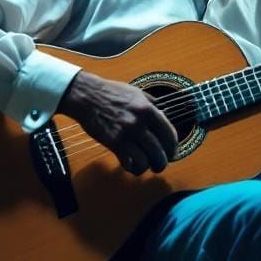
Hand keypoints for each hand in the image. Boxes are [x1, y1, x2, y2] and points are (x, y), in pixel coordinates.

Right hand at [59, 71, 178, 175]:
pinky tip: (131, 165)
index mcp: (148, 109)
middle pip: (159, 151)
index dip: (173, 147)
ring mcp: (126, 134)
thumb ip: (152, 104)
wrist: (87, 95)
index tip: (171, 152)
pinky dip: (132, 168)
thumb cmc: (111, 92)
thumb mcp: (137, 93)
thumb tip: (164, 116)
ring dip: (147, 167)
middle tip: (160, 165)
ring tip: (145, 166)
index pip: (169, 134)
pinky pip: (129, 162)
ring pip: (145, 160)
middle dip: (162, 162)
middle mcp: (139, 122)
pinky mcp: (113, 143)